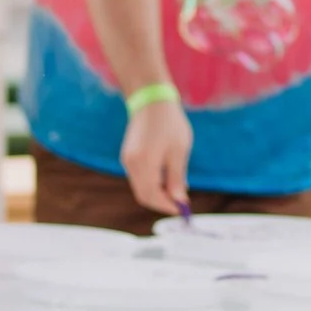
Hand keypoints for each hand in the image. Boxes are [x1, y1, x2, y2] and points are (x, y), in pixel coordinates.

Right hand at [120, 98, 191, 216]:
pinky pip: (139, 177)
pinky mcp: (128, 156)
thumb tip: (179, 200)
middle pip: (144, 195)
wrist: (151, 100)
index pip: (152, 195)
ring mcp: (127, 160)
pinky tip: (167, 176)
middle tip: (181, 202)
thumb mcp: (178, 152)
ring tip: (178, 186)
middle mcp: (131, 164)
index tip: (183, 209)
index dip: (167, 206)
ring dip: (158, 192)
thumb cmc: (169, 123)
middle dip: (162, 202)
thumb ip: (176, 178)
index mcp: (144, 163)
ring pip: (141, 187)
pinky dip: (152, 183)